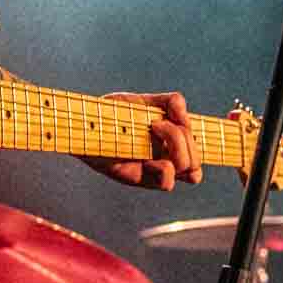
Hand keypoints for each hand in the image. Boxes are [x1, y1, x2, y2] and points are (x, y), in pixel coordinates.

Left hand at [77, 91, 201, 190]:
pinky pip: (168, 180)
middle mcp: (165, 158)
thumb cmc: (111, 112)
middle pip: (196, 156)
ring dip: (176, 143)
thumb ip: (168, 103)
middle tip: (157, 123)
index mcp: (169, 142)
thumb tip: (184, 109)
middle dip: (183, 136)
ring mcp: (155, 168)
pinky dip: (165, 167)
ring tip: (153, 129)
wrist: (83, 123)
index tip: (185, 123)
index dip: (199, 140)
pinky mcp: (139, 178)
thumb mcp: (143, 101)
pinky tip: (148, 156)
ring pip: (189, 166)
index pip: (198, 149)